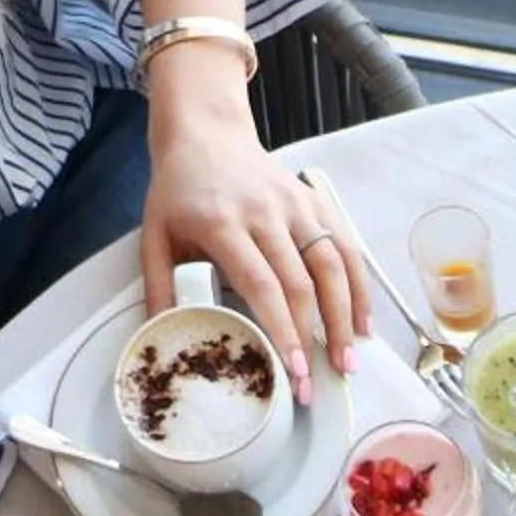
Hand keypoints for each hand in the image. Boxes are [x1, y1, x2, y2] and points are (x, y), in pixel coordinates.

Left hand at [142, 70, 365, 386]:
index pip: (264, 285)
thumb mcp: (155, 235)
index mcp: (224, 222)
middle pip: (304, 282)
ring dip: (346, 317)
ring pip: (333, 265)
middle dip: (317, 337)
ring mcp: (296, 204)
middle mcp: (266, 211)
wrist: (205, 132)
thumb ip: (160, 287)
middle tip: (320, 382)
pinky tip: (361, 323)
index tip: (295, 370)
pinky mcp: (315, 201)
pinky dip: (359, 287)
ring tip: (350, 361)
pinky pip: (345, 247)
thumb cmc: (179, 190)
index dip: (284, 330)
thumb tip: (164, 340)